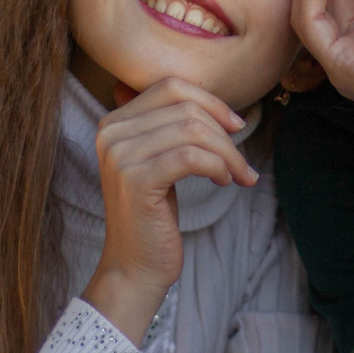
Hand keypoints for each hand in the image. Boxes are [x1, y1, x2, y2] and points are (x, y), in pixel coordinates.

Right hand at [83, 77, 257, 346]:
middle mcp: (111, 133)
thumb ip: (172, 127)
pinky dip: (217, 166)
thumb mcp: (159, 162)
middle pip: (185, 108)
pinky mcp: (136, 180)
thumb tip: (216, 102)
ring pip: (192, 131)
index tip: (235, 126)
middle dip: (224, 133)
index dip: (210, 101)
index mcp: (113, 122)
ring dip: (227, 153)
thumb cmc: (153, 215)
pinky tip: (224, 181)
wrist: (134, 266)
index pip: (170, 86)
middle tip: (242, 162)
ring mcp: (120, 156)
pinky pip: (191, 157)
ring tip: (238, 175)